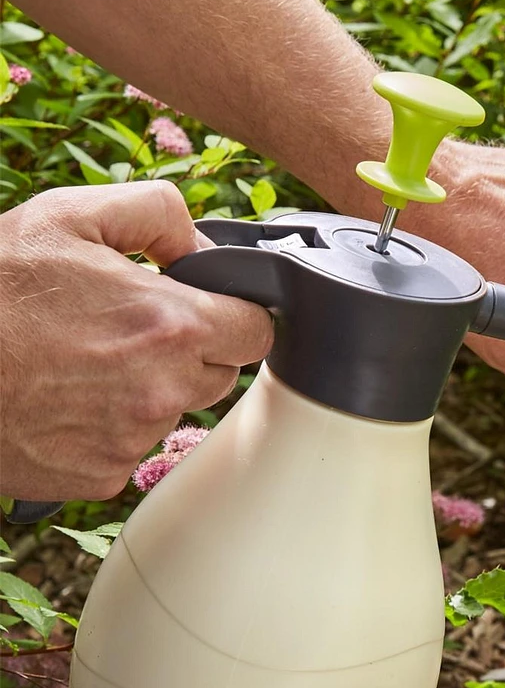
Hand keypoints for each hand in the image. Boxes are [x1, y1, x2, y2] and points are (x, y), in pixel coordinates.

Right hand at [0, 182, 273, 500]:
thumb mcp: (69, 215)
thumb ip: (156, 213)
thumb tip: (202, 247)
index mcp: (172, 324)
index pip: (256, 333)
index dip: (236, 317)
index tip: (212, 311)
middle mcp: (163, 389)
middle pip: (220, 377)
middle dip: (191, 353)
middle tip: (131, 331)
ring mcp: (133, 438)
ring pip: (172, 413)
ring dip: (146, 391)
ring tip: (84, 363)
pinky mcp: (101, 475)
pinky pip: (129, 450)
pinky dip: (108, 429)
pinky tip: (65, 401)